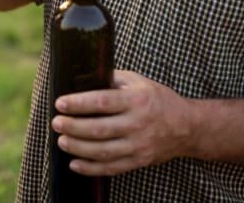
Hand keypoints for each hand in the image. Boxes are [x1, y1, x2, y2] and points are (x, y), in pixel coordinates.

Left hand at [50, 70, 193, 175]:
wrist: (187, 126)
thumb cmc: (158, 99)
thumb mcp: (139, 81)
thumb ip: (114, 79)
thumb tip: (85, 75)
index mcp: (136, 100)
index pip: (102, 102)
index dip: (79, 103)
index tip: (60, 103)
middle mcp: (137, 124)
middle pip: (99, 129)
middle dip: (73, 127)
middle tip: (56, 123)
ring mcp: (139, 145)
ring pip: (103, 151)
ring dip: (78, 148)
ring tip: (61, 140)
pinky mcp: (139, 161)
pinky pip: (112, 168)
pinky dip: (91, 168)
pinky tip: (74, 164)